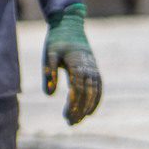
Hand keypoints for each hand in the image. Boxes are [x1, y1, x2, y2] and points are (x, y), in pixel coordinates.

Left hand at [44, 4, 102, 124]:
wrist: (70, 25)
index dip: (73, 105)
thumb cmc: (56, 40)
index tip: (66, 117)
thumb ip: (49, 73)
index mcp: (77, 65)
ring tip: (78, 121)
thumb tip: (50, 94)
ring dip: (87, 109)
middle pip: (87, 95)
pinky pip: (99, 88)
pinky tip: (90, 112)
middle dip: (80, 111)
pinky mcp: (95, 69)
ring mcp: (94, 69)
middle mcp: (89, 68)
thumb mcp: (48, 54)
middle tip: (71, 123)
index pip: (77, 91)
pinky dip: (96, 101)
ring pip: (94, 94)